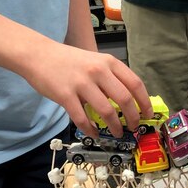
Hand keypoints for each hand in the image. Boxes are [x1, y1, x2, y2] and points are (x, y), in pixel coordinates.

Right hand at [26, 40, 152, 136]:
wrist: (39, 55)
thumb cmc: (68, 60)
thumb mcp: (95, 61)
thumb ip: (110, 77)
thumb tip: (128, 100)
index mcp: (109, 62)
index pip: (135, 83)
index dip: (145, 102)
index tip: (148, 114)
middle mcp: (98, 71)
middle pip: (125, 99)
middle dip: (133, 118)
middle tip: (133, 127)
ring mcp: (82, 83)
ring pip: (106, 111)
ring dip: (114, 127)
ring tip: (116, 133)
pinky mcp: (66, 95)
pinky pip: (82, 118)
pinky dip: (91, 129)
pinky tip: (93, 133)